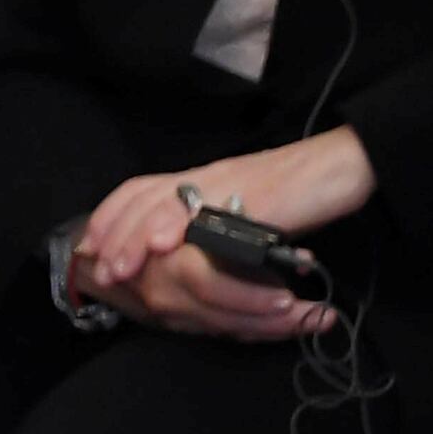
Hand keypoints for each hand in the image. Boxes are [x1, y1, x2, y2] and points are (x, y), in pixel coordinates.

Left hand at [68, 130, 372, 342]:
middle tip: (97, 266)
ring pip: (165, 203)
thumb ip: (214, 225)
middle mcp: (207, 177)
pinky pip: (211, 210)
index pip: (141, 189)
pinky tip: (163, 244)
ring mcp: (227, 184)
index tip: (91, 245)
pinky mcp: (253, 196)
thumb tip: (184, 254)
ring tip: (119, 266)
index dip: (112, 217)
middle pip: (143, 196)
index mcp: (202, 179)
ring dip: (136, 237)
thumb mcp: (245, 208)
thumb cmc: (297, 191)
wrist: (340, 167)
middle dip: (115, 233)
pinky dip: (181, 225)